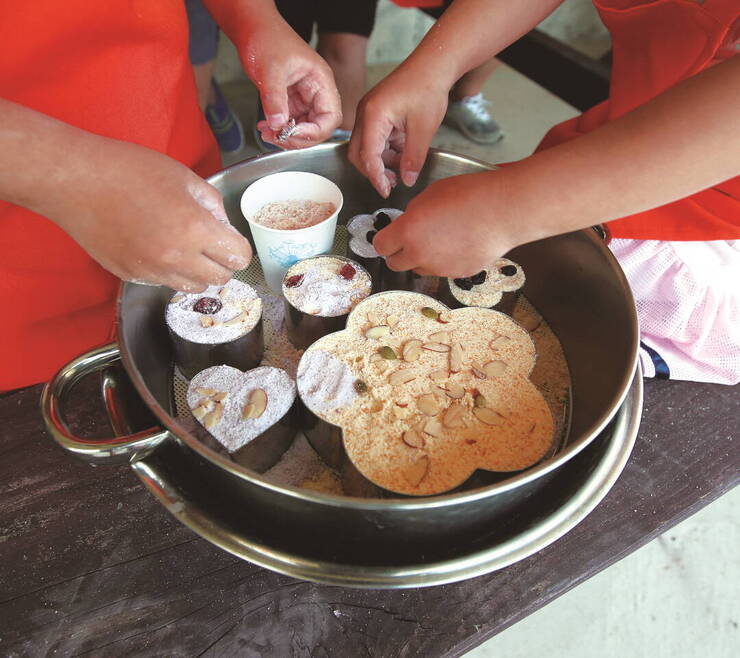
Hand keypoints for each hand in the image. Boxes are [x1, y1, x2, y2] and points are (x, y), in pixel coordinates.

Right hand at [51, 138, 251, 290]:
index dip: (239, 248)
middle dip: (222, 263)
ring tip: (185, 248)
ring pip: (193, 287)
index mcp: (194, 228)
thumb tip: (223, 224)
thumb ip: (212, 203)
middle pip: (219, 279)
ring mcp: (151, 270)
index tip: (232, 241)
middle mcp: (176, 257)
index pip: (238, 257)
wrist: (76, 181)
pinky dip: (169, 272)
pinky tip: (157, 248)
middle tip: (212, 245)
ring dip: (197, 272)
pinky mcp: (130, 275)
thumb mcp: (183, 176)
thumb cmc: (128, 170)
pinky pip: (162, 283)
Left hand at [244, 24, 341, 147]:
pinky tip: (265, 127)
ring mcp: (304, 98)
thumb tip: (278, 124)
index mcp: (321, 82)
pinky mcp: (290, 101)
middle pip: (318, 127)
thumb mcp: (271, 69)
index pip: (330, 117)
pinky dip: (278, 129)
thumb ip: (275, 99)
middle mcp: (316, 93)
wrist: (253, 29)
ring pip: (303, 128)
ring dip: (286, 136)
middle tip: (277, 137)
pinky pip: (289, 122)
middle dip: (298, 138)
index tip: (292, 134)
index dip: (314, 131)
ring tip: (267, 133)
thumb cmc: (268, 39)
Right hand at [348, 66, 448, 197]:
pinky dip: (385, 149)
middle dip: (373, 171)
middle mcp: (365, 113)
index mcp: (374, 115)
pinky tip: (401, 153)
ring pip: (365, 146)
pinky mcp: (375, 112)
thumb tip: (407, 180)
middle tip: (392, 183)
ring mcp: (368, 111)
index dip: (376, 177)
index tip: (386, 191)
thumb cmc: (428, 88)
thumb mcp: (424, 129)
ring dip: (380, 161)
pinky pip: (373, 137)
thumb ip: (413, 158)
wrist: (432, 64)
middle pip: (358, 153)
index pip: (367, 156)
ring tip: (401, 169)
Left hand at [374, 171, 527, 276]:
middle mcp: (419, 254)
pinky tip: (458, 245)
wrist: (503, 210)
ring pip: (419, 269)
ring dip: (422, 258)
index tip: (390, 236)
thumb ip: (413, 213)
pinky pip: (443, 270)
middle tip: (411, 241)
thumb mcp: (430, 194)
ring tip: (441, 239)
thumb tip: (409, 222)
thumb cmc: (469, 195)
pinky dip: (445, 261)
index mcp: (407, 232)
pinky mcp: (457, 274)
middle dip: (399, 253)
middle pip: (395, 264)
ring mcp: (439, 268)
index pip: (380, 246)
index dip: (385, 240)